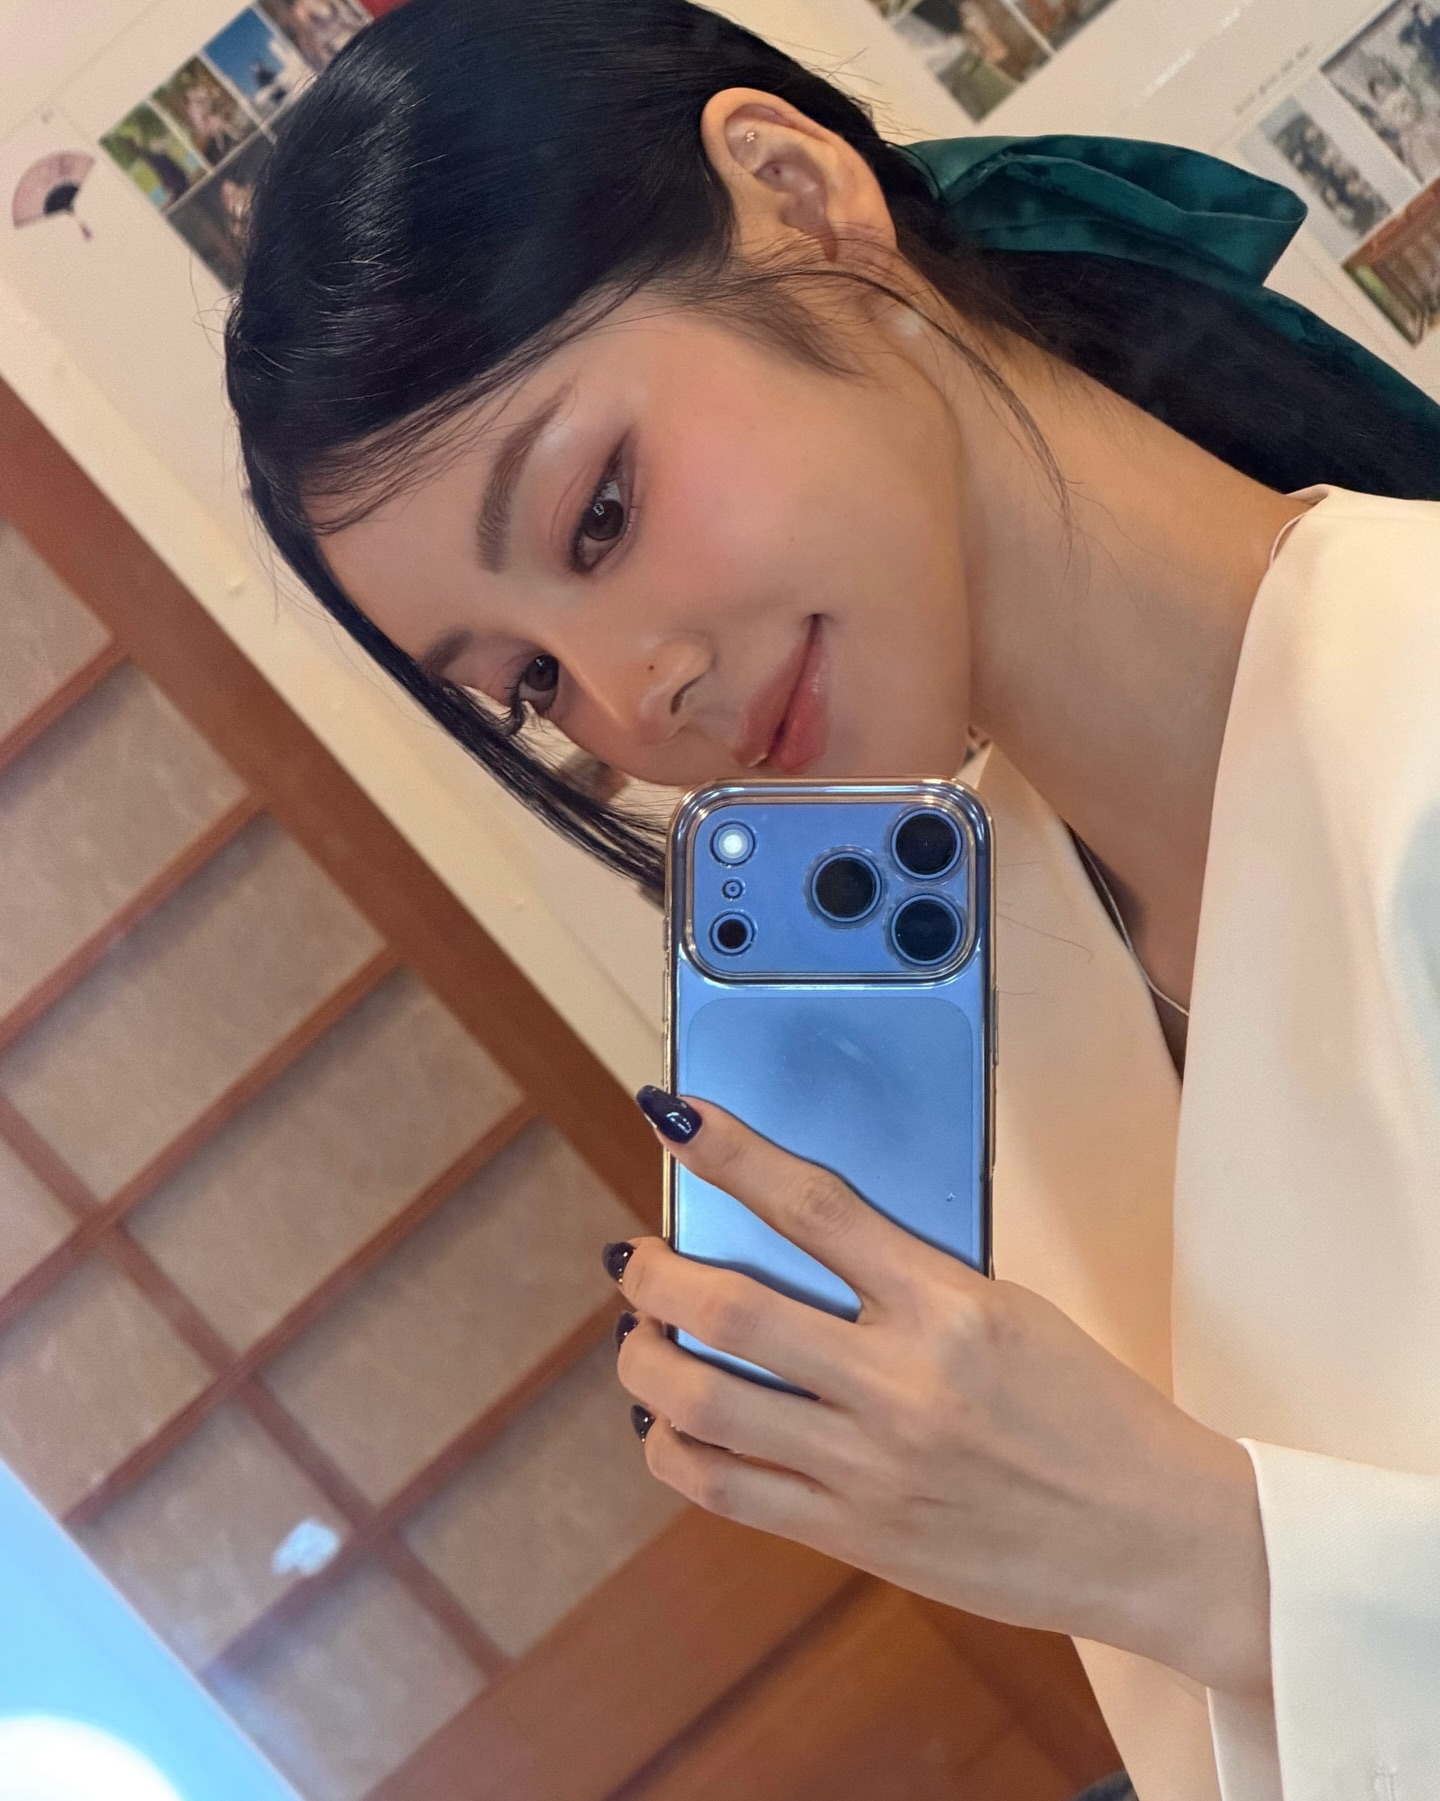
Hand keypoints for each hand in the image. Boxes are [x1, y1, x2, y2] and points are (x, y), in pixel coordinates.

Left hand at [611, 1092, 1270, 1696]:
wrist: (1155, 1539)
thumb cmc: (1090, 1411)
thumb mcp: (1010, 1312)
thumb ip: (906, 1279)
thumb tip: (795, 1243)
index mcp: (949, 1307)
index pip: (814, 1206)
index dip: (730, 1154)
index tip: (674, 1117)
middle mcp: (900, 1384)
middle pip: (732, 1309)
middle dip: (656, 1274)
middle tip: (636, 1256)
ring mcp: (869, 1468)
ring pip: (706, 1405)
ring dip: (646, 1361)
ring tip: (640, 1337)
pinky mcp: (854, 1535)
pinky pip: (727, 1491)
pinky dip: (675, 1448)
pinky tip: (669, 1425)